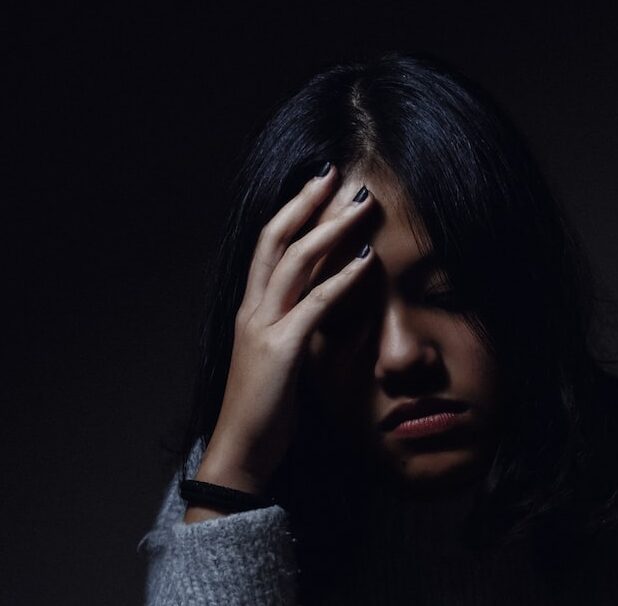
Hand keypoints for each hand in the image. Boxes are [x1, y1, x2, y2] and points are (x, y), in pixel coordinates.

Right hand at [192, 164, 374, 495]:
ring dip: (329, 229)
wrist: (241, 450)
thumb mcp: (277, 356)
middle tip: (335, 173)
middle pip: (277, 240)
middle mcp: (253, 309)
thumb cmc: (263, 407)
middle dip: (305, 203)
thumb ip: (293, 324)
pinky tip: (366, 260)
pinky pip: (314, 304)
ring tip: (359, 206)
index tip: (317, 185)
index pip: (269, 246)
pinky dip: (342, 279)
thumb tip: (323, 304)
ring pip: (295, 262)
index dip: (292, 212)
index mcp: (251, 308)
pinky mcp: (282, 350)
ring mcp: (263, 327)